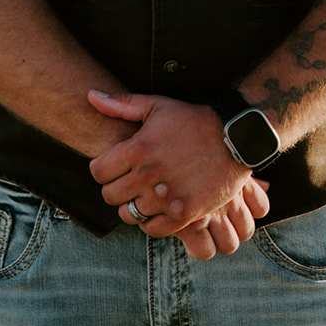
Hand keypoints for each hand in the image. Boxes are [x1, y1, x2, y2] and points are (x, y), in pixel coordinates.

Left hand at [87, 89, 269, 247]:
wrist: (235, 137)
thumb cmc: (193, 119)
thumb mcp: (157, 106)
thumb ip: (121, 104)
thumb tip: (90, 96)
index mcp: (137, 149)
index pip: (98, 172)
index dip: (102, 169)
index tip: (113, 167)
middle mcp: (148, 176)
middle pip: (110, 196)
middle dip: (116, 188)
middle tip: (128, 181)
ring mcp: (166, 197)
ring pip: (130, 215)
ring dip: (134, 206)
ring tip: (144, 194)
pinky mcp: (184, 214)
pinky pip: (152, 229)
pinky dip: (151, 222)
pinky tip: (158, 208)